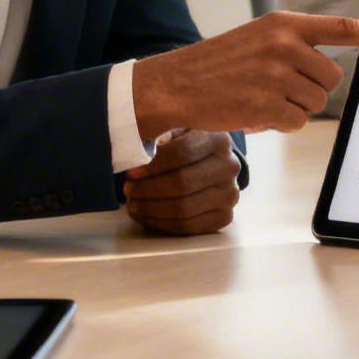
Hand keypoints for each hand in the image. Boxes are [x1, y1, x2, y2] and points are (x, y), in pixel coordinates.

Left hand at [124, 130, 240, 234]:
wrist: (213, 164)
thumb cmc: (188, 145)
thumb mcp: (175, 132)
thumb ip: (158, 136)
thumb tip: (139, 155)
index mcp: (218, 140)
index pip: (181, 153)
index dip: (153, 165)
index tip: (132, 172)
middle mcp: (229, 167)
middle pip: (182, 183)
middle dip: (149, 189)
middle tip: (128, 190)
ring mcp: (229, 195)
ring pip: (183, 209)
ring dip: (151, 209)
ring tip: (133, 204)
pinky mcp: (224, 217)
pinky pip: (187, 227)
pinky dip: (161, 224)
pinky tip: (145, 216)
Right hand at [133, 11, 358, 136]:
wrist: (175, 83)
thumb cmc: (219, 63)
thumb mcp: (258, 38)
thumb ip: (294, 45)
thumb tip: (329, 70)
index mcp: (285, 24)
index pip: (344, 28)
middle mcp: (284, 46)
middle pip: (331, 79)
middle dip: (311, 89)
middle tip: (278, 87)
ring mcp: (275, 76)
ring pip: (314, 103)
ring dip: (293, 108)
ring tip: (260, 97)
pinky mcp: (265, 105)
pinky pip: (295, 122)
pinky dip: (278, 123)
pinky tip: (253, 111)